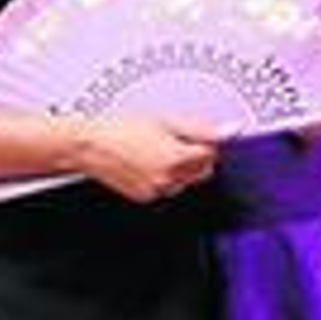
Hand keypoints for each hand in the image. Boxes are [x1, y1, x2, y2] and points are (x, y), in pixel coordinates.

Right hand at [73, 117, 218, 203]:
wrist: (88, 146)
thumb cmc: (121, 129)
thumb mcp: (167, 121)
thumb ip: (204, 129)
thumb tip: (232, 130)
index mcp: (177, 159)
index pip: (212, 155)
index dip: (207, 143)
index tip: (198, 136)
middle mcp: (169, 180)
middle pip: (202, 171)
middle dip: (196, 157)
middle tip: (175, 140)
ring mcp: (156, 191)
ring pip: (185, 181)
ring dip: (180, 168)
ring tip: (156, 149)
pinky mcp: (145, 198)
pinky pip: (166, 188)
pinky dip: (164, 177)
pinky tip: (147, 162)